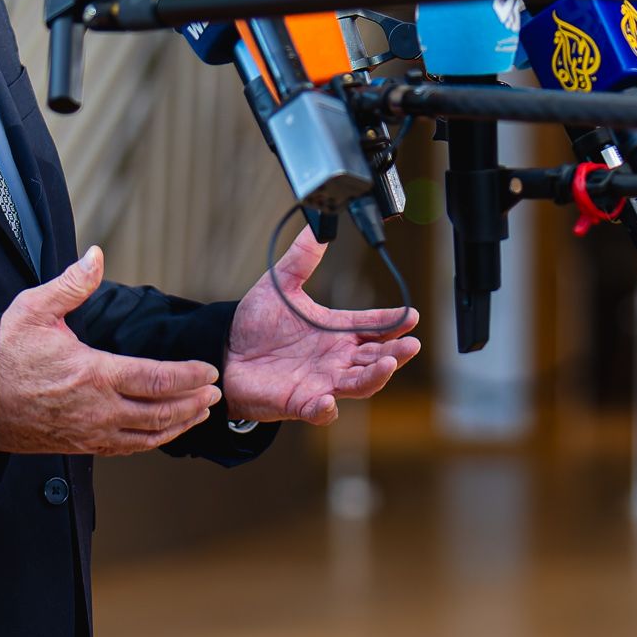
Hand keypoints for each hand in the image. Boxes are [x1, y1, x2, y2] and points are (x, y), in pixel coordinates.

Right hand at [0, 249, 221, 455]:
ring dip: (178, 426)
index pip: (157, 379)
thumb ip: (71, 284)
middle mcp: (97, 409)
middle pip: (161, 413)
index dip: (190, 376)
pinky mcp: (75, 446)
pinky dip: (150, 443)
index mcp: (93, 374)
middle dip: (193, 404)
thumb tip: (95, 255)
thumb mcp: (34, 309)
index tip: (210, 371)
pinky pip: (124, 450)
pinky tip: (159, 435)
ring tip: (198, 415)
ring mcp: (87, 433)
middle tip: (214, 395)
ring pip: (146, 437)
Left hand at [224, 227, 421, 425]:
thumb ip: (301, 258)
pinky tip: (329, 400)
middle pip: (376, 357)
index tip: (411, 316)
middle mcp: (335, 358)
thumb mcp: (280, 285)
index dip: (393, 322)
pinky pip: (319, 410)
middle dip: (396, 352)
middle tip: (411, 344)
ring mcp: (321, 381)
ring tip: (387, 364)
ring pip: (358, 384)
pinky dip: (326, 408)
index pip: (372, 326)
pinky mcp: (299, 402)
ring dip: (375, 376)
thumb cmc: (256, 324)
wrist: (224, 353)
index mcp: (336, 331)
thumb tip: (317, 227)